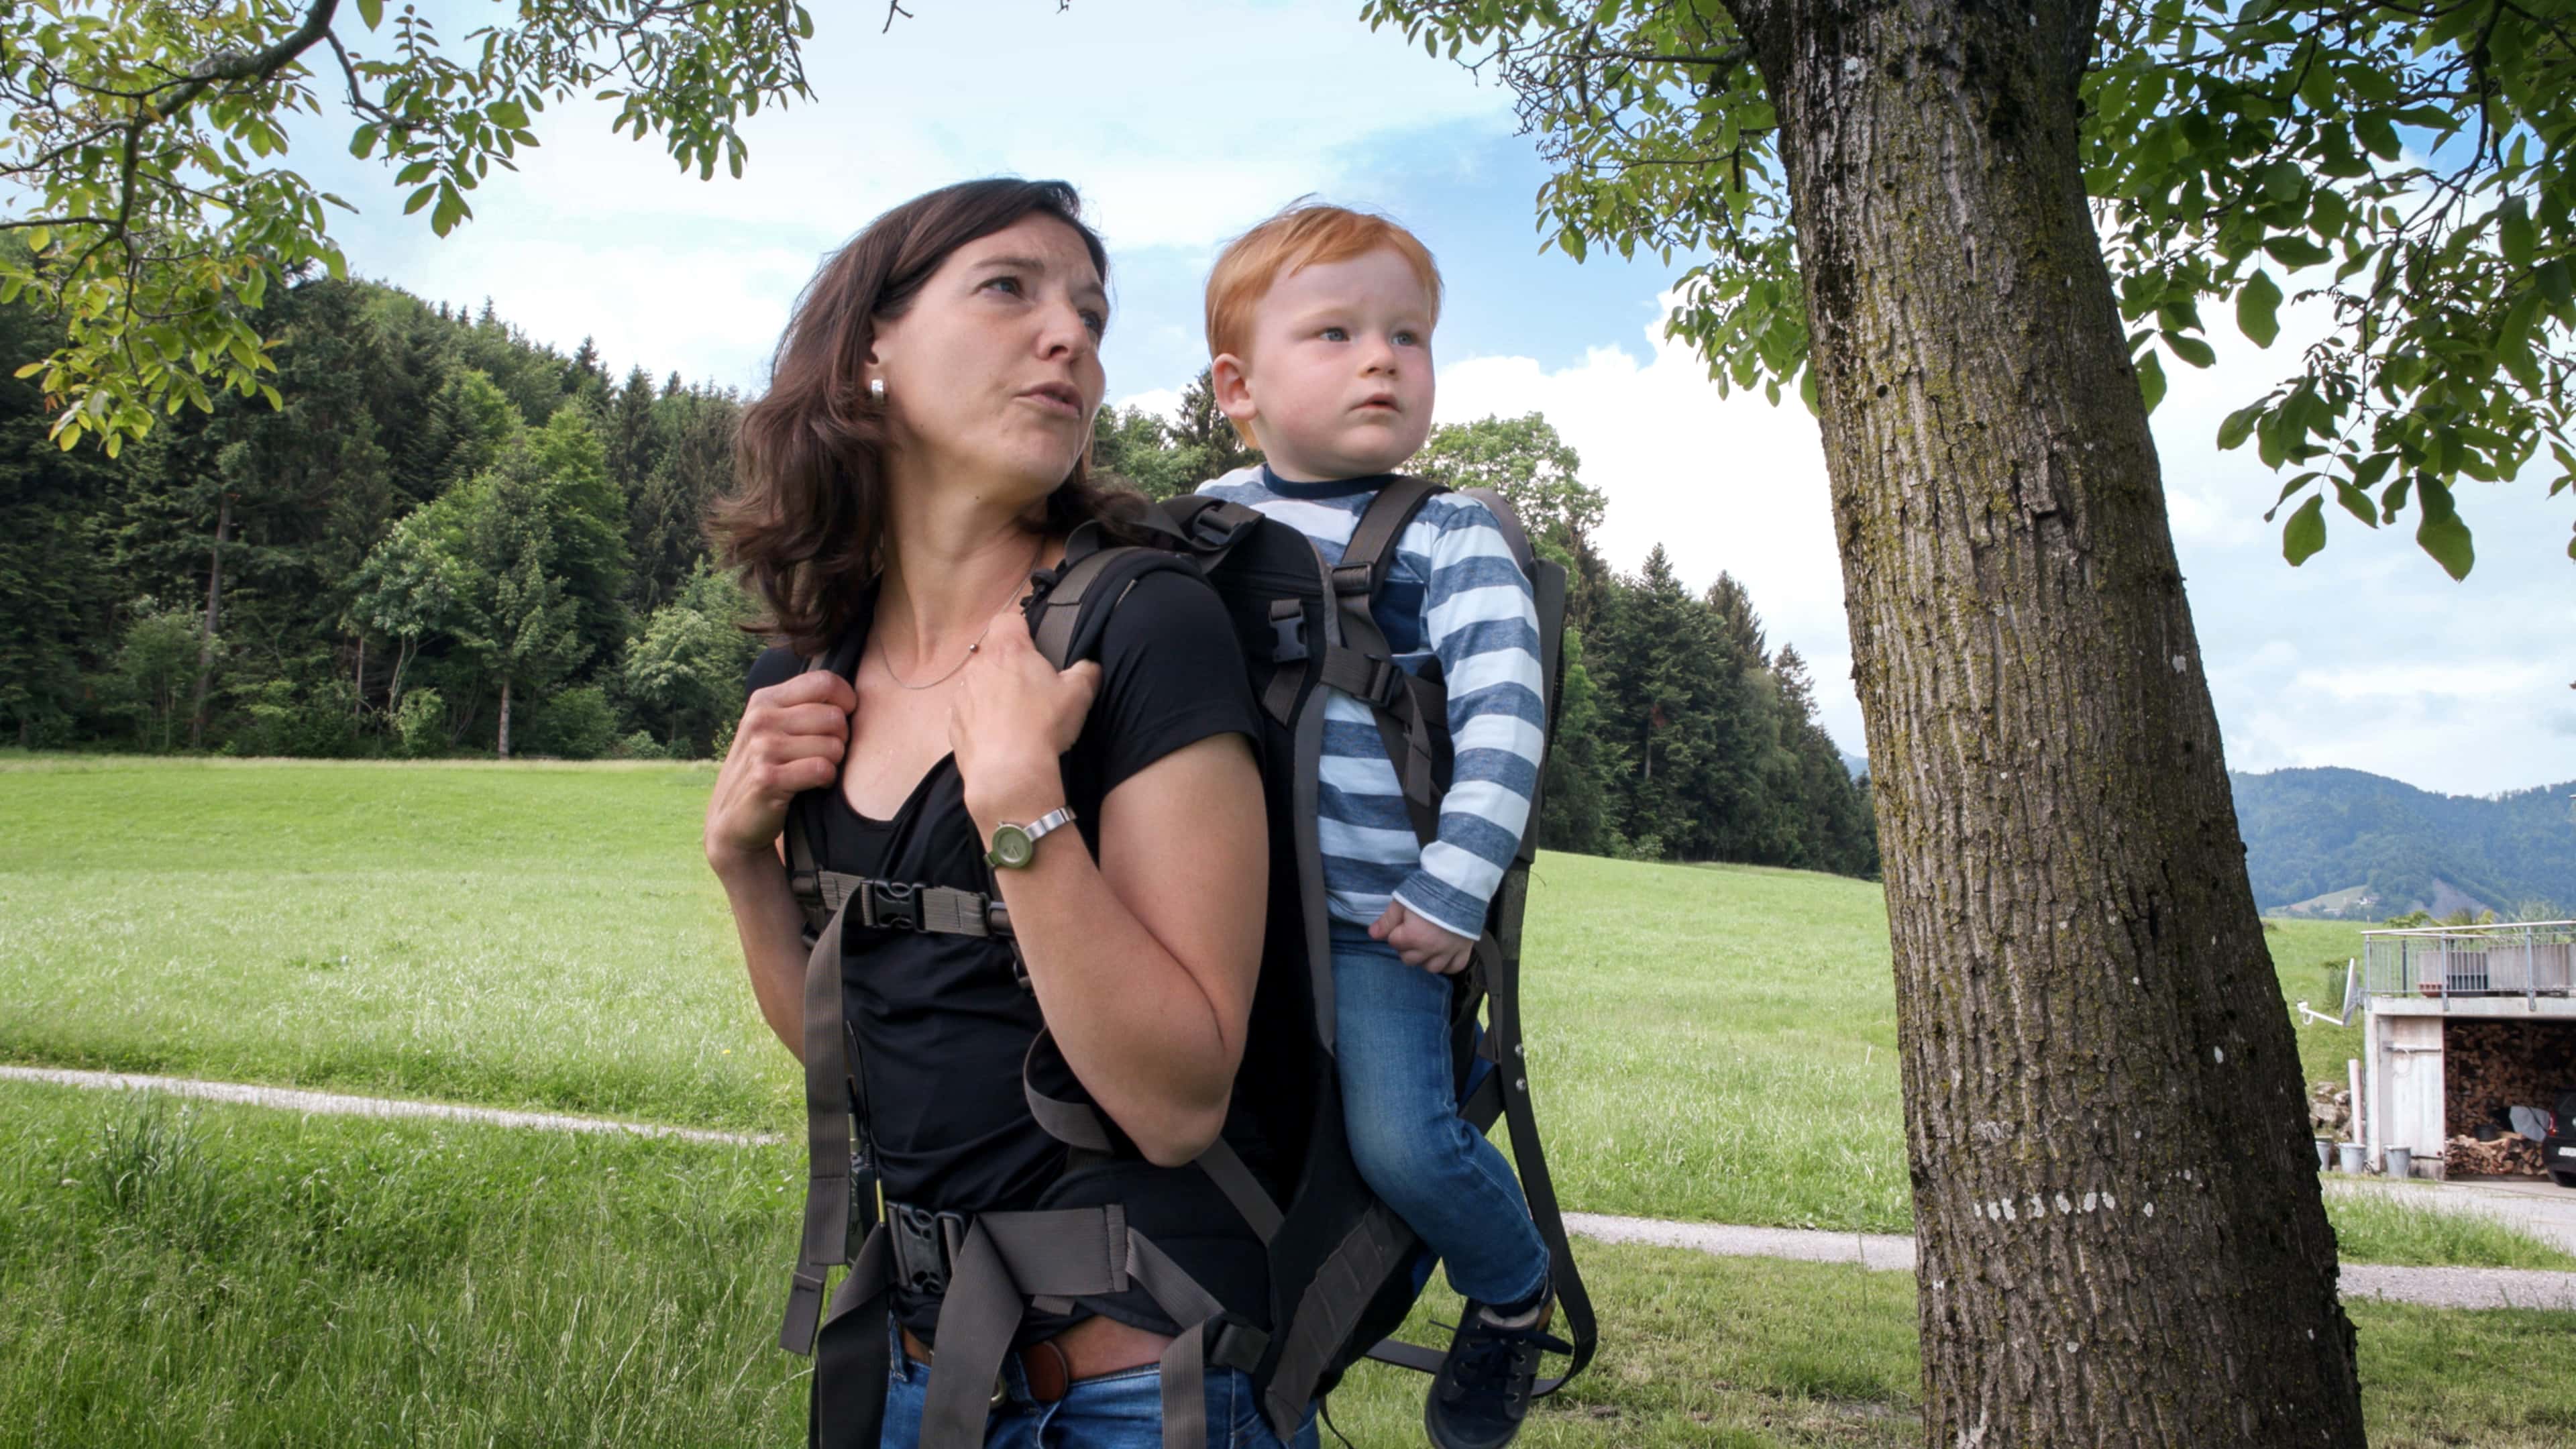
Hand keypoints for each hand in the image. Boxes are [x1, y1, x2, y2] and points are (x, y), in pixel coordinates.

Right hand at [703, 668, 855, 870]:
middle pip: (834, 716)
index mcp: (764, 700)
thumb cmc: (766, 768)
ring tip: (816, 769)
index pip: (824, 681)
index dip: (846, 700)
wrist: (734, 818)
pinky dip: (826, 780)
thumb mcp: (773, 728)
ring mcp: (762, 748)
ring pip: (833, 745)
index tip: (844, 718)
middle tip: (827, 753)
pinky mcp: (768, 778)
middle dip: (841, 738)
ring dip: (834, 762)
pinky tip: (814, 784)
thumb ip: (802, 706)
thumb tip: (850, 695)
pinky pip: (822, 769)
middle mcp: (761, 719)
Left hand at [950, 606, 1101, 831]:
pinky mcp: (953, 724)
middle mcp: (978, 667)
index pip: (1007, 620)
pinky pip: (968, 712)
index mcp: (1008, 651)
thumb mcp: (1079, 694)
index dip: (1021, 630)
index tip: (1034, 649)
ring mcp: (962, 696)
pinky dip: (980, 719)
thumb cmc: (1045, 725)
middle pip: (991, 654)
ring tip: (1013, 717)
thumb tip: (1089, 667)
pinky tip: (998, 737)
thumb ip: (1086, 671)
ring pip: (977, 683)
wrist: (1009, 772)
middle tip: (1030, 688)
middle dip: (1008, 665)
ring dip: (991, 692)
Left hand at [1370, 900, 1474, 974]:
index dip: (1395, 932)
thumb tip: (1372, 934)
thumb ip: (1387, 920)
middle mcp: (1430, 949)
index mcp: (1413, 937)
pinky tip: (1443, 955)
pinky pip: (1454, 968)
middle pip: (1409, 959)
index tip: (1402, 922)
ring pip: (1430, 968)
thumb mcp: (1403, 901)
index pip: (1394, 942)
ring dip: (1425, 959)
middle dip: (1407, 947)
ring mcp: (1448, 952)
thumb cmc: (1428, 890)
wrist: (1460, 885)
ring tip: (1425, 945)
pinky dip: (1447, 964)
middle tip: (1413, 932)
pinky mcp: (1464, 950)